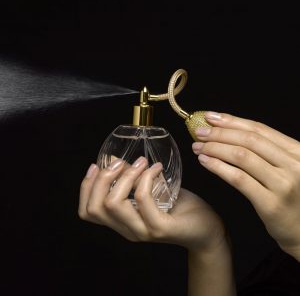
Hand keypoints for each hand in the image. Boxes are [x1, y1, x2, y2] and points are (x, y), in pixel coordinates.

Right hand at [78, 157, 235, 294]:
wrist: (205, 229)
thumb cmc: (179, 208)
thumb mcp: (151, 193)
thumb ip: (133, 181)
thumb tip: (117, 160)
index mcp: (121, 222)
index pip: (88, 212)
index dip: (86, 187)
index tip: (96, 165)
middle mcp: (127, 230)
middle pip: (95, 208)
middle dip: (102, 179)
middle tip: (121, 162)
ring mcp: (142, 231)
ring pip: (114, 203)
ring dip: (125, 176)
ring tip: (142, 163)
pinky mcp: (160, 228)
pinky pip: (142, 198)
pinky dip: (146, 177)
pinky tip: (156, 169)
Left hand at [192, 111, 299, 260]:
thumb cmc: (292, 197)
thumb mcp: (288, 168)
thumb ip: (268, 151)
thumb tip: (231, 132)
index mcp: (297, 151)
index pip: (259, 129)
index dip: (232, 121)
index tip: (210, 117)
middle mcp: (294, 164)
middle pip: (248, 140)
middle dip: (219, 133)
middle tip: (199, 132)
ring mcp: (283, 184)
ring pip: (242, 156)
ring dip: (215, 148)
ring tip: (198, 147)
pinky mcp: (270, 203)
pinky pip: (238, 179)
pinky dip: (218, 167)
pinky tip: (205, 161)